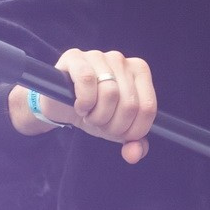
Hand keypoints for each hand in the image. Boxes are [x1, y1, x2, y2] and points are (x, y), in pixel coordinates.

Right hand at [12, 48, 157, 163]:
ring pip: (110, 93)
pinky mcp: (75, 58)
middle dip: (113, 125)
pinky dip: (84, 102)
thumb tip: (134, 154)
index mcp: (139, 72)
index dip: (132, 130)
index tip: (118, 133)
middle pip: (129, 104)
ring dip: (97, 116)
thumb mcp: (117, 129)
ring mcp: (98, 56)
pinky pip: (87, 80)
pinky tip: (80, 106)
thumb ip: (133, 144)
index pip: (148, 108)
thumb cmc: (95, 112)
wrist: (61, 105)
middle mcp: (121, 60)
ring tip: (89, 115)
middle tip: (100, 124)